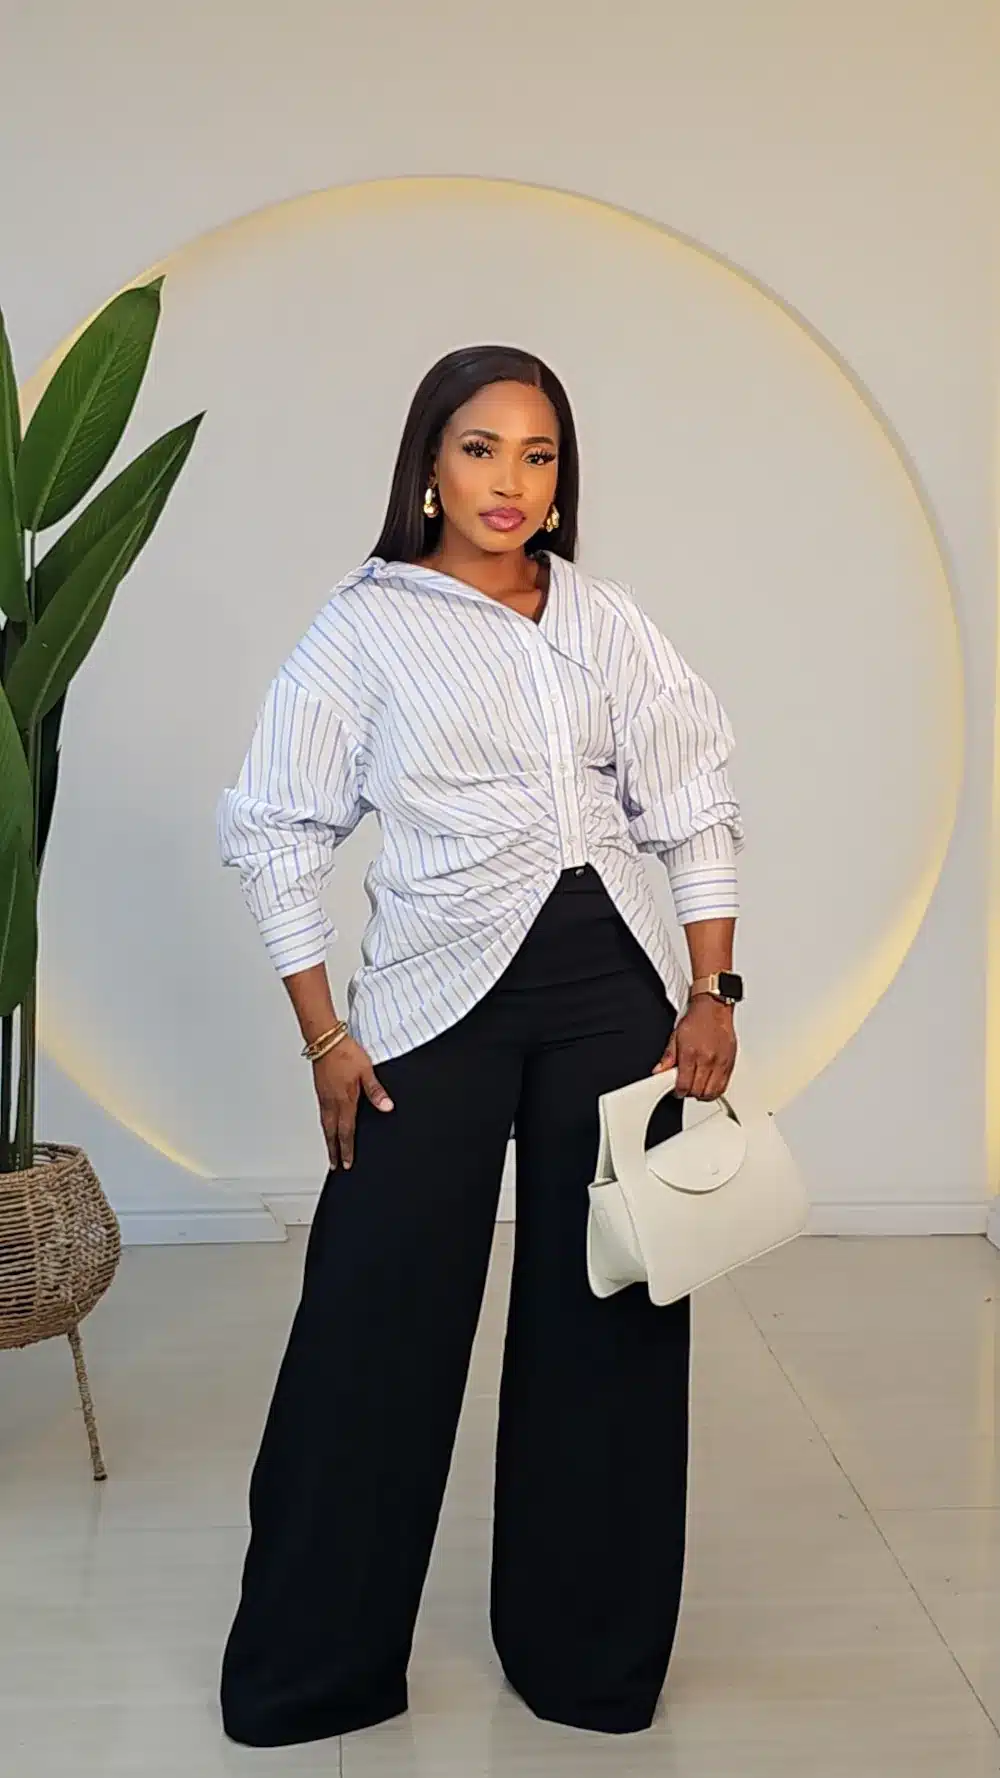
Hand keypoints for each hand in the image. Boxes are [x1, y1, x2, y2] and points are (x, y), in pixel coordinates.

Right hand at [312, 1037, 393, 1169]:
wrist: (325, 1040)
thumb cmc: (345, 1053)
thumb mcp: (367, 1071)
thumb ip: (376, 1091)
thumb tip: (387, 1107)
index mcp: (344, 1101)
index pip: (346, 1132)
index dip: (346, 1149)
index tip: (346, 1163)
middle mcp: (331, 1101)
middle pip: (331, 1132)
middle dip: (333, 1150)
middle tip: (334, 1164)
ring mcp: (324, 1096)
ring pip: (324, 1124)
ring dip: (328, 1138)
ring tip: (330, 1148)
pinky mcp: (320, 1089)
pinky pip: (322, 1113)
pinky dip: (324, 1124)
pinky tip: (327, 1123)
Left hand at [653, 996, 736, 1099]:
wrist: (714, 1009)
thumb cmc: (696, 1020)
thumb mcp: (676, 1036)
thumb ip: (667, 1057)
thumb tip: (659, 1071)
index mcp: (691, 1053)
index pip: (684, 1084)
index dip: (678, 1091)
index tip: (677, 1090)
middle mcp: (707, 1059)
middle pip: (698, 1091)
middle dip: (689, 1093)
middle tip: (686, 1088)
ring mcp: (720, 1062)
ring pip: (712, 1092)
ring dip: (703, 1094)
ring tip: (697, 1088)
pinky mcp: (730, 1063)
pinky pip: (724, 1086)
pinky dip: (715, 1090)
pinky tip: (709, 1086)